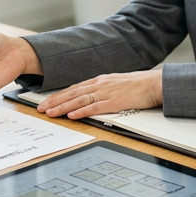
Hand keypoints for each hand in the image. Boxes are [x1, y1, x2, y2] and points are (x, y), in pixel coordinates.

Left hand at [37, 67, 163, 118]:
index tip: (47, 101)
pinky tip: (71, 116)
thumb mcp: (116, 83)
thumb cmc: (138, 84)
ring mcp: (106, 93)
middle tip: (40, 108)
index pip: (74, 88)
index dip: (59, 95)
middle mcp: (100, 85)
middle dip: (55, 101)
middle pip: (72, 94)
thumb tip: (91, 95)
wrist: (154, 83)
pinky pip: (94, 108)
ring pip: (79, 100)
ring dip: (63, 107)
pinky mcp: (114, 102)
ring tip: (50, 113)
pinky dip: (81, 112)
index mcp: (100, 80)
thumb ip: (103, 88)